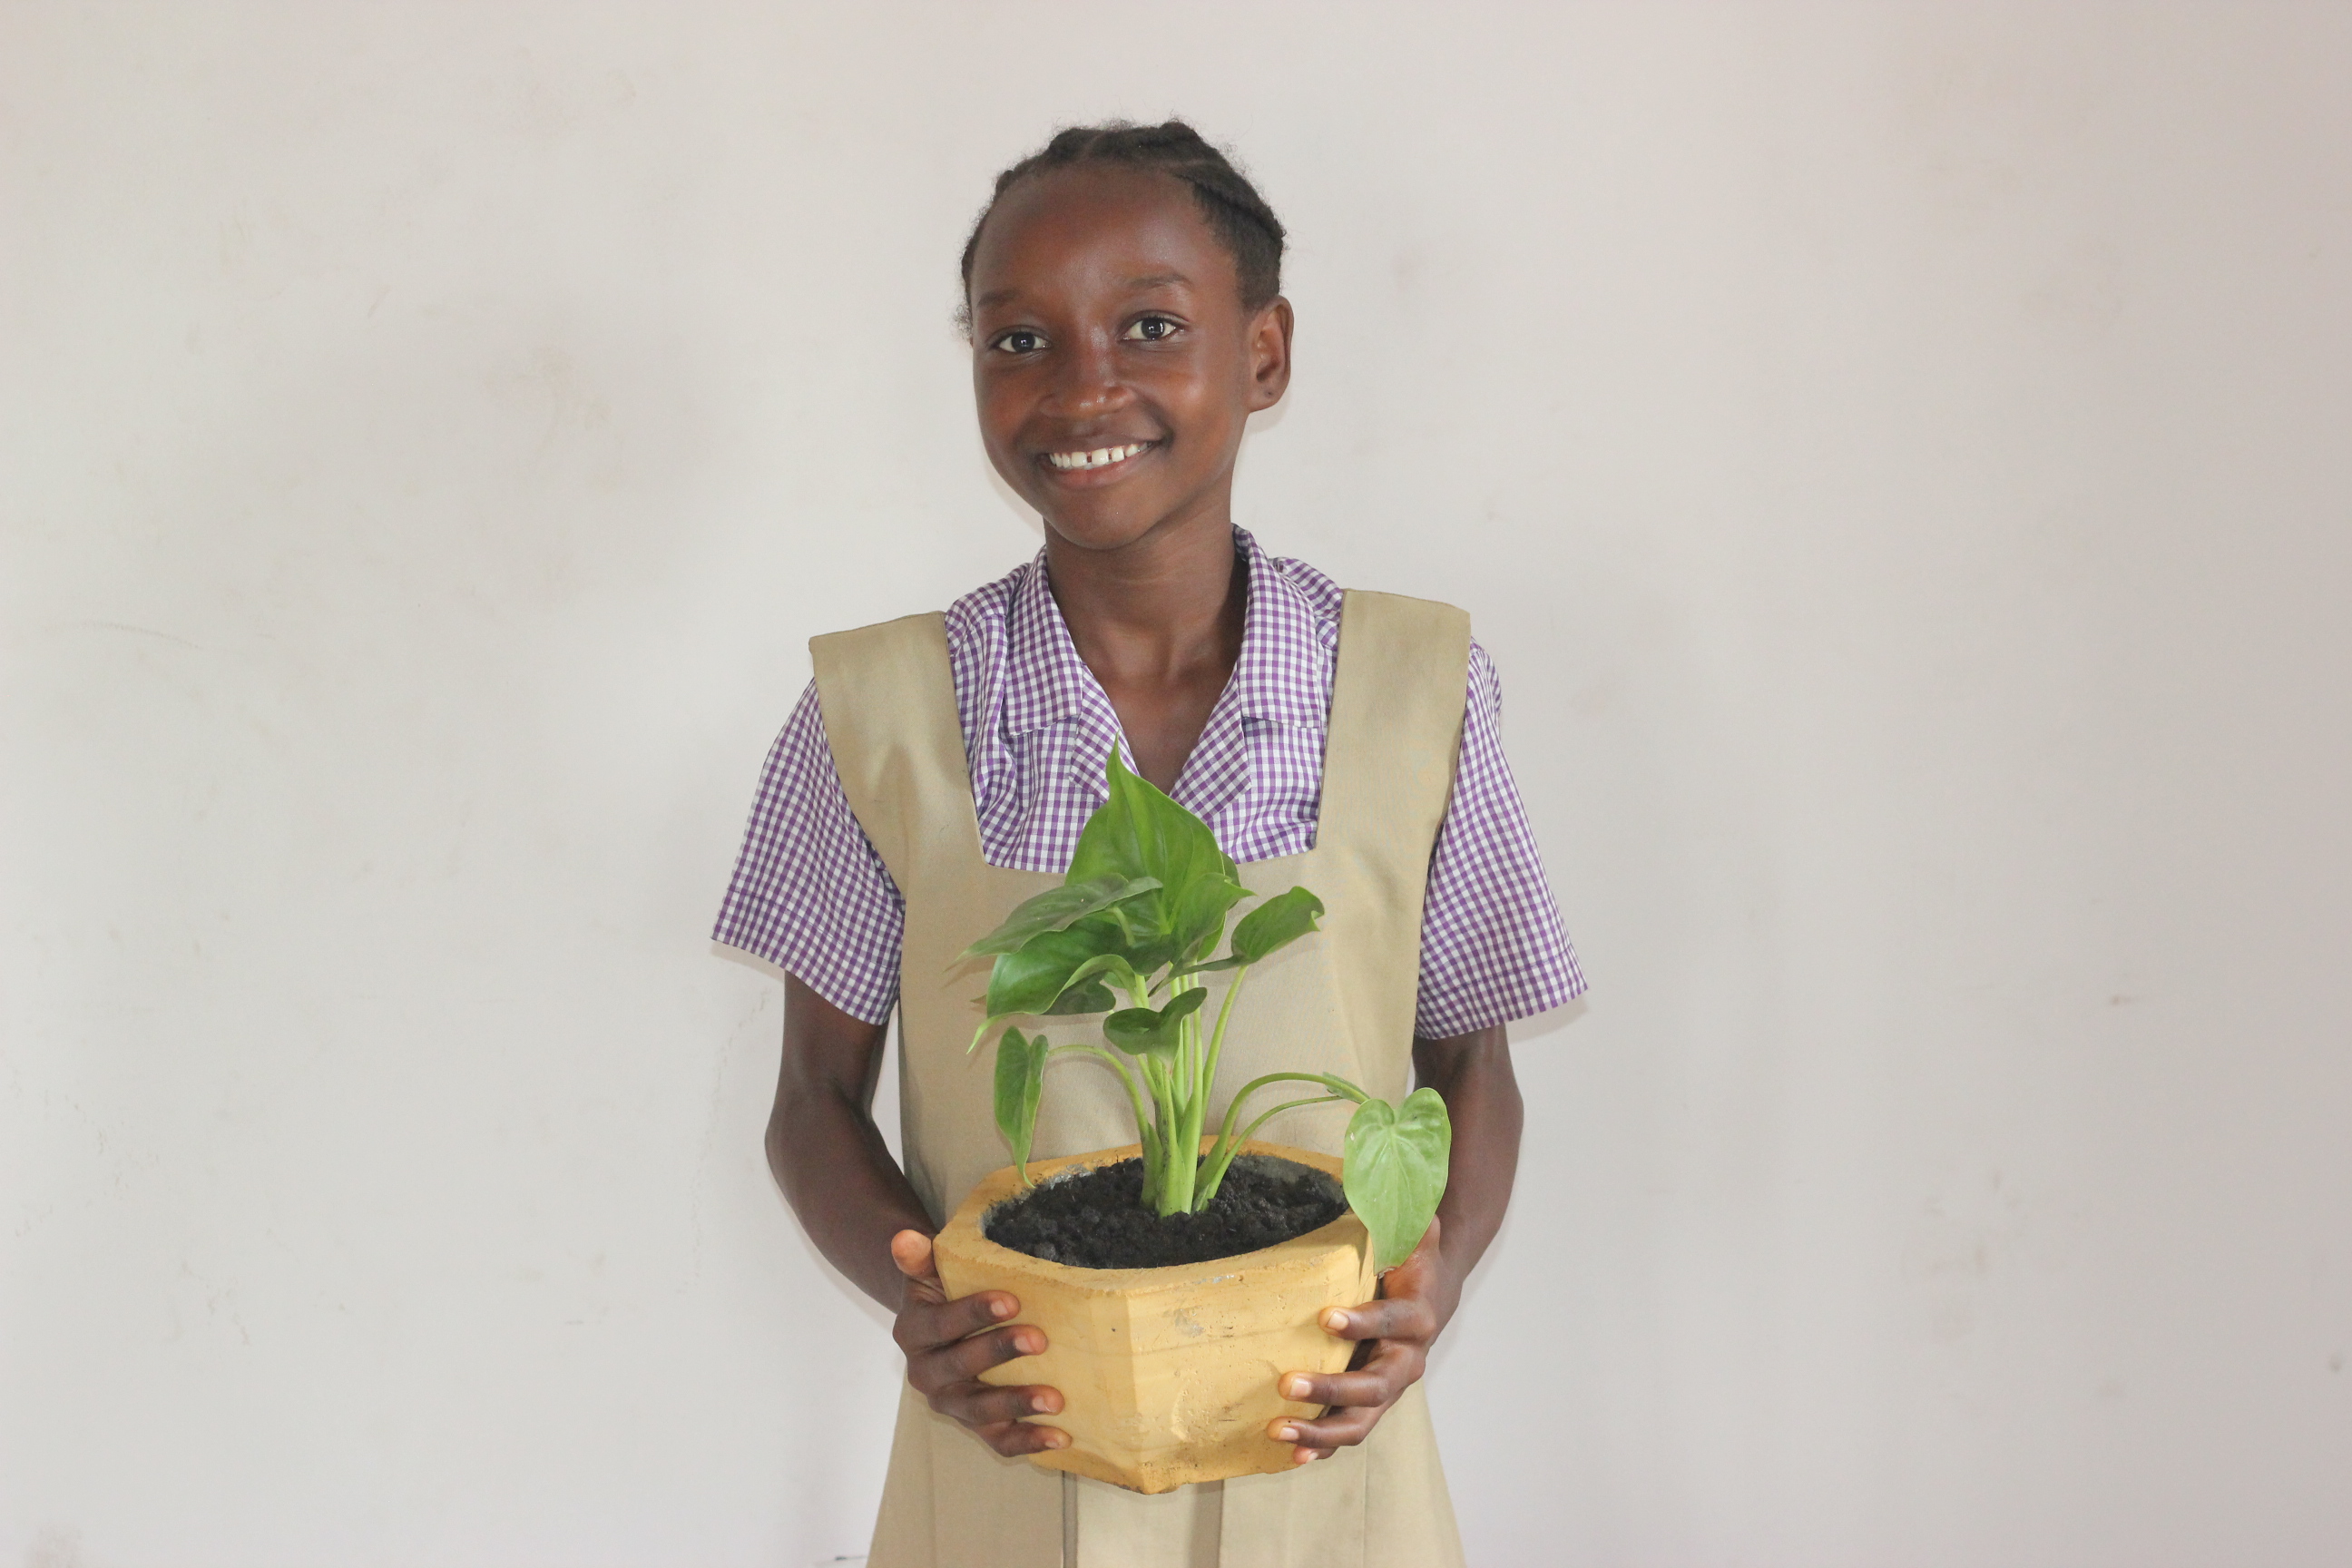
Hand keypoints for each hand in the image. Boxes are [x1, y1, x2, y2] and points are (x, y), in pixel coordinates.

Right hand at [889, 1230, 1068, 1456]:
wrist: (941, 1327)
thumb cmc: (946, 1292)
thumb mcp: (932, 1272)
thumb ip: (922, 1259)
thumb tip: (905, 1237)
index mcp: (914, 1333)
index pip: (941, 1324)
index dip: (973, 1313)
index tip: (1011, 1300)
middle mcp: (926, 1374)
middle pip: (959, 1368)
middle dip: (999, 1353)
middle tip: (1040, 1340)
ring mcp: (951, 1404)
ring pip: (978, 1411)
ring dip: (1016, 1404)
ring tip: (1055, 1399)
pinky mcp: (975, 1426)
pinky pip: (998, 1441)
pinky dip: (1028, 1441)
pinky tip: (1061, 1437)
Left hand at [1267, 1217, 1456, 1464]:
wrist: (1433, 1292)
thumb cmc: (1412, 1259)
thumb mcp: (1413, 1231)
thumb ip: (1404, 1212)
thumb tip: (1391, 1175)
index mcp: (1417, 1317)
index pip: (1391, 1322)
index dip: (1363, 1322)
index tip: (1326, 1316)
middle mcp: (1407, 1360)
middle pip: (1374, 1385)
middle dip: (1330, 1388)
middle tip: (1285, 1383)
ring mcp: (1387, 1388)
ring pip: (1360, 1420)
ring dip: (1319, 1430)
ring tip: (1276, 1430)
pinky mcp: (1369, 1403)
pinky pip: (1347, 1431)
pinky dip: (1321, 1447)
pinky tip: (1291, 1455)